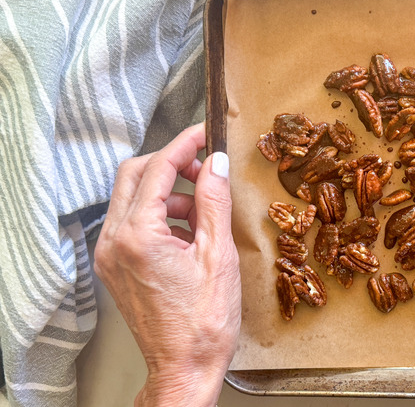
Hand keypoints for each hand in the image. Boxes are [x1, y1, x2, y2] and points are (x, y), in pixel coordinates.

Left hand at [94, 123, 240, 405]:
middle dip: (171, 164)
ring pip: (131, 198)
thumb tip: (216, 163)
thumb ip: (214, 201)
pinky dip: (160, 215)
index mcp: (137, 235)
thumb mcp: (218, 254)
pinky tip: (189, 232)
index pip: (157, 169)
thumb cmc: (204, 322)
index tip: (205, 133)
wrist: (184, 366)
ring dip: (167, 192)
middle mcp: (114, 241)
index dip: (183, 145)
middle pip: (134, 176)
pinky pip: (132, 223)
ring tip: (203, 208)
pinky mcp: (115, 267)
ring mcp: (110, 255)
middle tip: (205, 166)